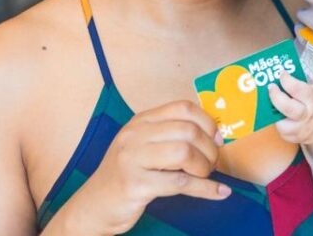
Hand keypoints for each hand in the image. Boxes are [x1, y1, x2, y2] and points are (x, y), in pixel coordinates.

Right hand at [54, 100, 229, 234]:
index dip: (207, 122)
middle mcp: (134, 135)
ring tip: (204, 176)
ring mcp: (132, 159)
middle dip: (209, 149)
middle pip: (188, 130)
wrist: (94, 205)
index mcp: (140, 121)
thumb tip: (216, 136)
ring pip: (184, 152)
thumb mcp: (144, 146)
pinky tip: (218, 191)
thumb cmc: (126, 175)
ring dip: (204, 167)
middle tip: (210, 164)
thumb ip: (171, 136)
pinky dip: (205, 188)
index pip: (182, 108)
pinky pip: (180, 183)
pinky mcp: (135, 185)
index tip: (216, 139)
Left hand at [268, 72, 312, 145]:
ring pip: (282, 125)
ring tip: (274, 106)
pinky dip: (281, 125)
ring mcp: (303, 130)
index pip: (295, 89)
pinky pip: (284, 134)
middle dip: (275, 96)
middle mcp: (308, 116)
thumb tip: (284, 83)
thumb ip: (302, 87)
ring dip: (275, 114)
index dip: (285, 80)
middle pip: (286, 107)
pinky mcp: (300, 140)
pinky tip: (282, 117)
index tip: (281, 74)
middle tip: (271, 87)